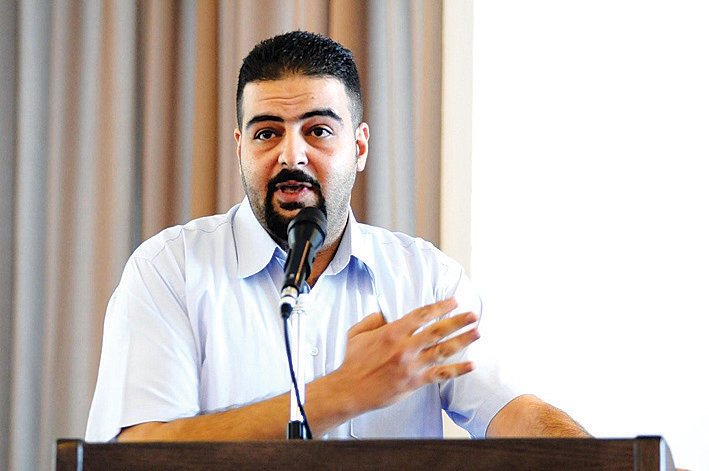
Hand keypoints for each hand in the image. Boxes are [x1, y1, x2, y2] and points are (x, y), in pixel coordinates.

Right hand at [330, 298, 478, 413]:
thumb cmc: (353, 362)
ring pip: (443, 350)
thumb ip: (373, 319)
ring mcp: (411, 365)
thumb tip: (385, 314)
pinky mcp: (414, 382)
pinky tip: (470, 365)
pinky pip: (440, 374)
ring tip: (476, 333)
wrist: (350, 389)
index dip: (440, 306)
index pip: (421, 315)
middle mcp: (405, 347)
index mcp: (392, 332)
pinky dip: (457, 370)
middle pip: (437, 330)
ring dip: (462, 341)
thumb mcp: (357, 333)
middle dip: (458, 321)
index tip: (453, 302)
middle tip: (472, 315)